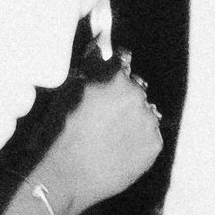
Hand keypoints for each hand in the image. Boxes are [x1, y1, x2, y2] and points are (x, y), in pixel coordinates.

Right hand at [41, 58, 164, 214]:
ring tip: (110, 139)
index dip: (112, 78)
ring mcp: (148, 121)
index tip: (105, 90)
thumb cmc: (61, 129)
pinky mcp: (154, 146)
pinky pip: (150, 138)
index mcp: (116, 77)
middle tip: (104, 120)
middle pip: (136, 91)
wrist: (66, 173)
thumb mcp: (70, 89)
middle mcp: (137, 96)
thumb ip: (92, 65)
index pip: (123, 65)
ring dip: (134, 121)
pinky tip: (119, 151)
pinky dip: (139, 142)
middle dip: (124, 100)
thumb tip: (102, 41)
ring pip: (145, 115)